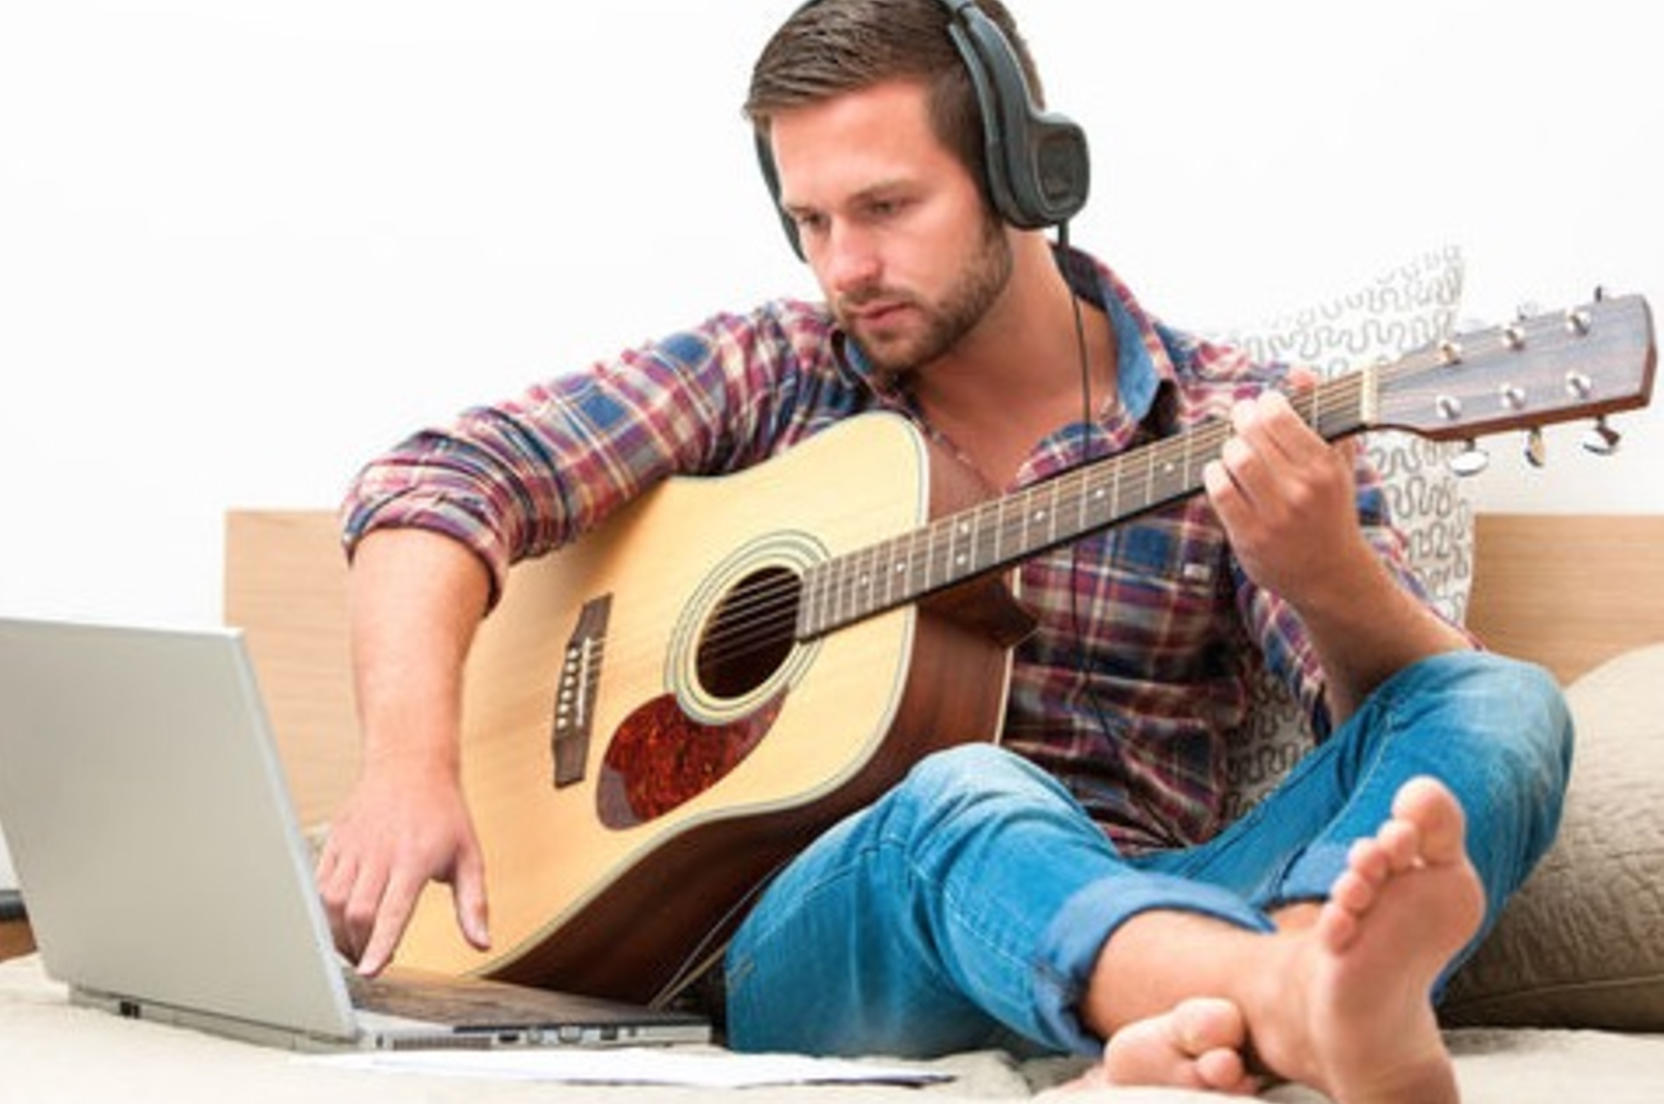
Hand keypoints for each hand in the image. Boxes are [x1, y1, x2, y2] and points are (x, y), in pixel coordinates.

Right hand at [315, 763, 489, 975]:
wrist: (410, 763)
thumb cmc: (443, 811)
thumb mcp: (469, 856)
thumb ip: (474, 903)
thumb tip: (482, 943)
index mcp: (414, 859)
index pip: (392, 911)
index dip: (379, 944)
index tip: (370, 971)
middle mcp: (380, 853)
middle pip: (357, 912)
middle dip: (359, 946)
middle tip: (370, 961)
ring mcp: (354, 846)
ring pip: (331, 900)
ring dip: (338, 932)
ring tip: (354, 945)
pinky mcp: (336, 841)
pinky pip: (318, 883)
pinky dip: (323, 910)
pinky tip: (339, 920)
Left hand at [1201, 373, 1376, 607]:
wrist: (1332, 574)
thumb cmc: (1332, 511)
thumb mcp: (1338, 462)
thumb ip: (1322, 414)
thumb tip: (1300, 372)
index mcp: (1324, 466)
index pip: (1279, 415)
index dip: (1263, 403)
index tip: (1262, 406)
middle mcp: (1301, 489)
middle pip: (1252, 434)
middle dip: (1240, 420)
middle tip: (1240, 420)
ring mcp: (1275, 514)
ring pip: (1235, 459)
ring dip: (1227, 448)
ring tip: (1235, 450)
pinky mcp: (1250, 536)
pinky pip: (1220, 491)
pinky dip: (1214, 475)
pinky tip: (1221, 473)